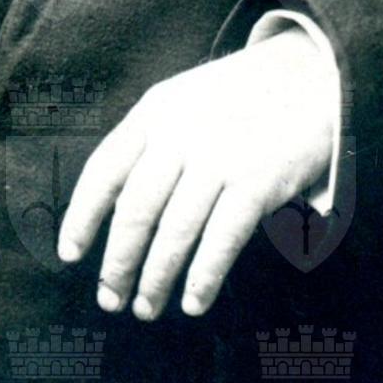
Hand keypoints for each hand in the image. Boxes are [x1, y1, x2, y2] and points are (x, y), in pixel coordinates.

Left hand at [57, 32, 335, 319]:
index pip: (104, 170)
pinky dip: (203, 277)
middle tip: (109, 298)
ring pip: (175, 231)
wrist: (311, 74)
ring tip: (145, 308)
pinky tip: (193, 302)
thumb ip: (149, 142)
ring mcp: (220, 157)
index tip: (71, 255)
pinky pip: (222, 240)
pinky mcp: (258, 181)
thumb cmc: (240, 97)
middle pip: (135, 209)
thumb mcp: (184, 100)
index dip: (82, 217)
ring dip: (155, 278)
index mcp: (154, 112)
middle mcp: (181, 134)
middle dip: (118, 262)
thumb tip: (113, 208)